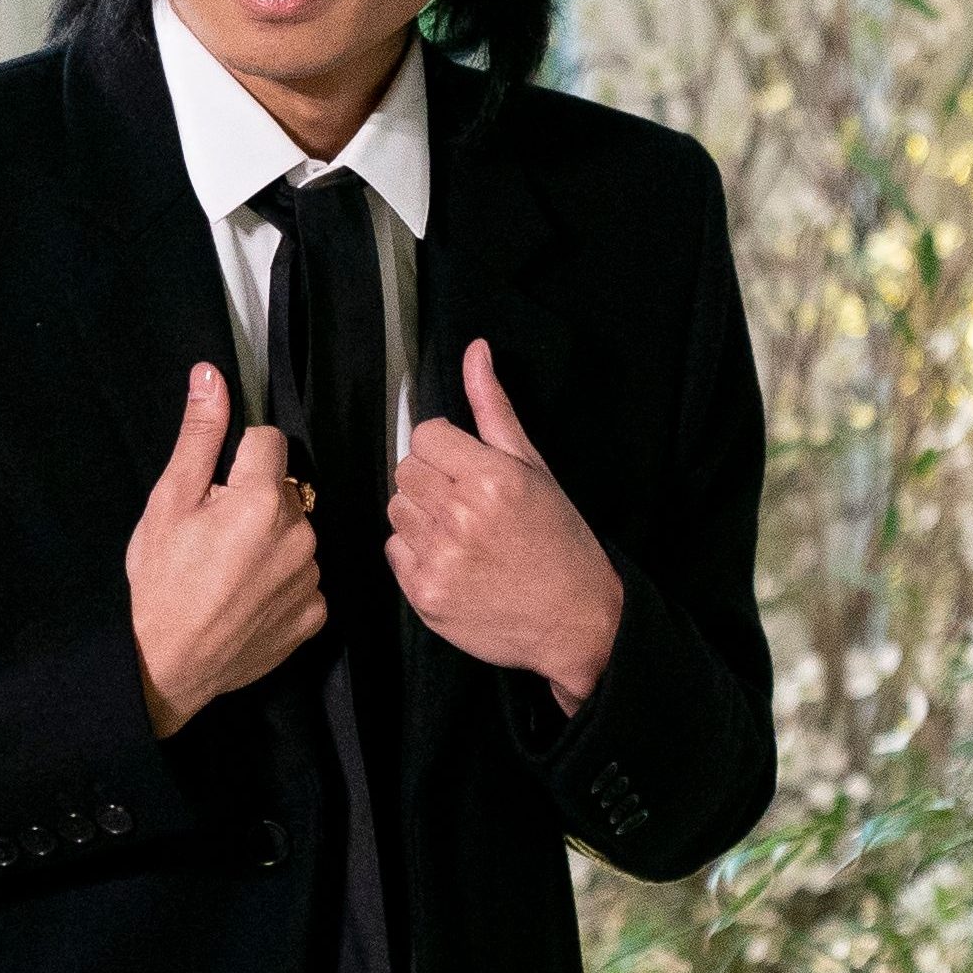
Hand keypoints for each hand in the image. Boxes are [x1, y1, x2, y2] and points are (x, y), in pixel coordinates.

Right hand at [128, 363, 325, 738]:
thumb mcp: (168, 501)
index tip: (213, 491)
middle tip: (214, 537)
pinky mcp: (315, 615)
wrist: (165, 665)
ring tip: (229, 573)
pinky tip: (246, 600)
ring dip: (271, 543)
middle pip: (285, 491)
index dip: (237, 460)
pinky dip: (281, 585)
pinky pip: (304, 581)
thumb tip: (211, 375)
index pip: (268, 442)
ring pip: (297, 535)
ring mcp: (312, 577)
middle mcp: (300, 533)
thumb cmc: (160, 581)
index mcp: (262, 498)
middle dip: (255, 502)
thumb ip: (199, 436)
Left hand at [389, 339, 623, 711]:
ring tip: (462, 532)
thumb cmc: (560, 540)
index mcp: (491, 479)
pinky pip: (394, 550)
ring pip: (396, 508)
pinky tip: (454, 560)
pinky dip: (416, 552)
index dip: (446, 448)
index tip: (468, 467)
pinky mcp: (424, 595)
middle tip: (468, 501)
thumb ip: (494, 408)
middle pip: (406, 470)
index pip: (426, 435)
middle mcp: (461, 517)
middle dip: (432, 479)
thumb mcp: (535, 468)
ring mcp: (439, 559)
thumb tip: (474, 350)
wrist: (577, 622)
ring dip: (421, 515)